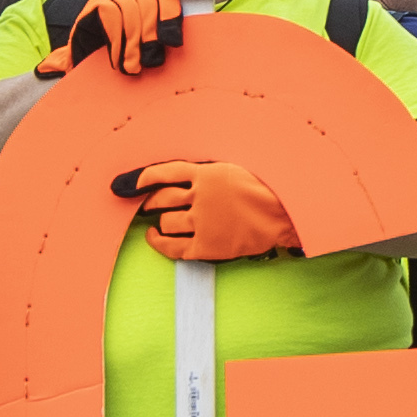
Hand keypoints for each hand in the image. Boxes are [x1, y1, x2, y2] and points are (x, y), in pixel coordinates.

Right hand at [37, 0, 184, 78]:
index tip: (174, 42)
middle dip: (150, 34)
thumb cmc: (119, 52)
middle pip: (147, 4)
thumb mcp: (142, 45)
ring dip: (132, 42)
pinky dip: (115, 39)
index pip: (164, 0)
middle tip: (152, 60)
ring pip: (129, 11)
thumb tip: (176, 43)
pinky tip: (117, 59)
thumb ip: (158, 39)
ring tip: (133, 65)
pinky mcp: (94, 4)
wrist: (84, 59)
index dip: (170, 19)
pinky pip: (110, 15)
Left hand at [110, 158, 295, 261]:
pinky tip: (156, 239)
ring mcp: (202, 222)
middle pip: (162, 199)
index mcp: (207, 174)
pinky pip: (173, 247)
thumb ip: (210, 174)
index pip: (166, 172)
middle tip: (145, 205)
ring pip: (167, 222)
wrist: (282, 216)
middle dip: (150, 202)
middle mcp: (200, 197)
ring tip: (158, 223)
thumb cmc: (264, 191)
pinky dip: (160, 243)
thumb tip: (188, 178)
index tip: (133, 183)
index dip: (146, 177)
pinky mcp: (206, 245)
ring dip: (160, 223)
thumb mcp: (235, 170)